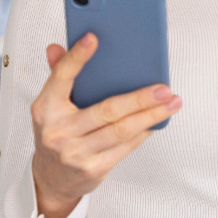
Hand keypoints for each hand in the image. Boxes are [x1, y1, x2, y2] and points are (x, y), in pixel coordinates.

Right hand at [30, 33, 181, 217]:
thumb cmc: (56, 133)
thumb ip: (57, 74)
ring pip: (121, 130)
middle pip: (106, 110)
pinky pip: (125, 147)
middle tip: (163, 88)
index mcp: (46, 108)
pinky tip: (157, 121)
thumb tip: (56, 48)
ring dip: (151, 116)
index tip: (93, 38)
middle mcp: (59, 131)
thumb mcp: (50, 106)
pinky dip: (144, 132)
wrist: (51, 179)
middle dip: (139, 98)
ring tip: (171, 103)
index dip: (77, 57)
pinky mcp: (93, 169)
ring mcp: (76, 152)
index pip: (61, 77)